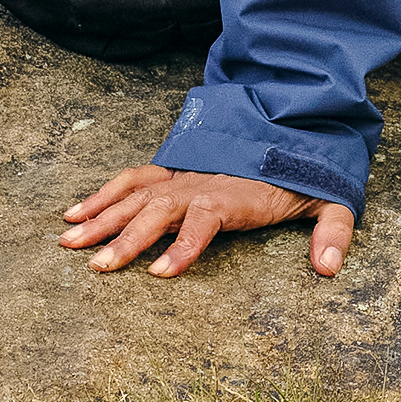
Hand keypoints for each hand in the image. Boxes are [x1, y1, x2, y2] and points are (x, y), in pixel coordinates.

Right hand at [59, 164, 351, 277]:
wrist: (295, 129)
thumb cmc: (307, 176)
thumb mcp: (332, 200)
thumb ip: (332, 233)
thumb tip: (329, 269)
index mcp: (236, 195)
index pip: (206, 219)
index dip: (185, 246)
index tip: (161, 273)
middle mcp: (203, 184)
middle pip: (160, 208)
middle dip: (127, 238)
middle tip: (97, 267)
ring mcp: (184, 176)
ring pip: (136, 194)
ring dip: (101, 217)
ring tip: (68, 242)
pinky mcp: (173, 171)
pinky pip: (132, 179)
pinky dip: (102, 194)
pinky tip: (73, 214)